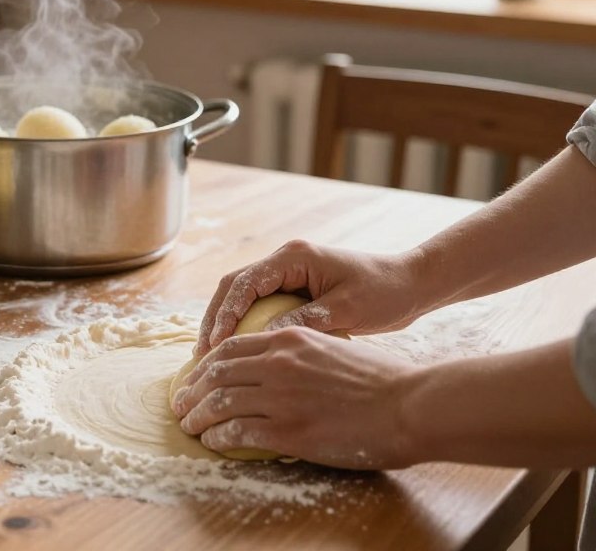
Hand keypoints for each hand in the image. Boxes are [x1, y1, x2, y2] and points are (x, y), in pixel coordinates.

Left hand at [172, 327, 418, 469]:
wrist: (408, 404)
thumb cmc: (381, 379)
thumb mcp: (333, 347)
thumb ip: (302, 353)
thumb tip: (280, 368)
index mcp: (289, 339)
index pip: (231, 347)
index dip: (206, 363)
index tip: (196, 376)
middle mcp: (278, 362)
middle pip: (216, 372)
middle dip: (192, 390)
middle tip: (181, 403)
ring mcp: (281, 396)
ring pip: (219, 402)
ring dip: (197, 416)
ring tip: (188, 425)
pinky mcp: (288, 429)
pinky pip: (237, 432)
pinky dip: (218, 437)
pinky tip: (213, 442)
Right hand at [196, 240, 429, 355]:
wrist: (411, 285)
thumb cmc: (385, 293)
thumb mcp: (346, 309)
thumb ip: (305, 320)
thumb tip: (266, 339)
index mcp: (294, 256)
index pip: (245, 282)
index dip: (225, 313)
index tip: (214, 344)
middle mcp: (285, 260)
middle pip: (234, 286)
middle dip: (214, 318)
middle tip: (202, 354)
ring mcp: (288, 273)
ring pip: (242, 295)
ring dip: (224, 322)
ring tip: (210, 356)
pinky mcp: (295, 288)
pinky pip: (258, 305)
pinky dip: (244, 325)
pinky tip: (237, 352)